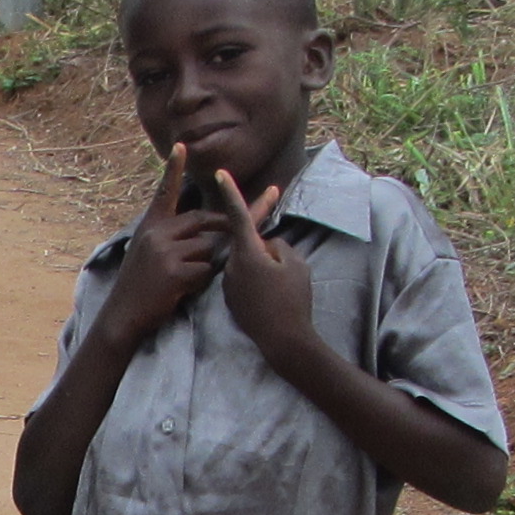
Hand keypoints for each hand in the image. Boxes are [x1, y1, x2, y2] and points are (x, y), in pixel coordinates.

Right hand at [99, 146, 231, 345]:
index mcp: (150, 226)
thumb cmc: (140, 285)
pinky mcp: (173, 271)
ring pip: (207, 248)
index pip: (165, 192)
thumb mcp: (147, 251)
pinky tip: (182, 290)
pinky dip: (201, 282)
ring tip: (184, 279)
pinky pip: (205, 270)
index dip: (174, 169)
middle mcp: (156, 233)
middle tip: (238, 230)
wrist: (122, 314)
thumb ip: (170, 236)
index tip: (182, 146)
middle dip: (224, 226)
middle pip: (202, 219)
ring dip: (206, 264)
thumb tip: (202, 230)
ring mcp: (164, 251)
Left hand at [211, 168, 312, 360]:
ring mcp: (229, 284)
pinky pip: (245, 280)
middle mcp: (232, 266)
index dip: (230, 192)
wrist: (283, 341)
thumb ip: (278, 246)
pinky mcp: (231, 300)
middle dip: (262, 237)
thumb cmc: (293, 300)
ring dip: (263, 265)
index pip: (236, 215)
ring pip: (248, 262)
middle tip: (276, 228)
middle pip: (247, 241)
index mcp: (247, 253)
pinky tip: (272, 298)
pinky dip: (258, 281)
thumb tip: (266, 245)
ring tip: (282, 287)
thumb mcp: (295, 264)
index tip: (218, 173)